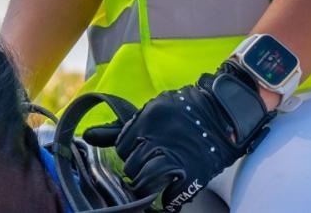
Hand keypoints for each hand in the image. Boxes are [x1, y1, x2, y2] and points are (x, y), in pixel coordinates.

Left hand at [84, 65, 273, 210]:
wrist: (224, 112)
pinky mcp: (191, 173)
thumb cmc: (186, 110)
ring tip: (154, 179)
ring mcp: (174, 157)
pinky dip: (168, 199)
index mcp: (146, 121)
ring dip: (147, 183)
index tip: (137, 151)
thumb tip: (87, 137)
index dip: (128, 151)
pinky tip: (169, 192)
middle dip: (136, 168)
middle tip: (148, 164)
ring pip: (144, 180)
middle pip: (131, 165)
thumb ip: (119, 127)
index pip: (122, 146)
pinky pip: (169, 196)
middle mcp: (157, 139)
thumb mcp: (152, 111)